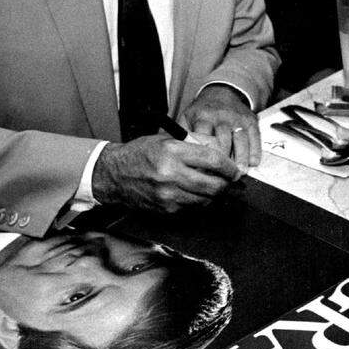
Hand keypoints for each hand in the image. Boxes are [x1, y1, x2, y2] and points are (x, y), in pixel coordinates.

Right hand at [91, 136, 242, 212]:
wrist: (113, 175)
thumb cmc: (140, 154)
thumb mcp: (166, 140)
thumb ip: (194, 144)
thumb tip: (220, 150)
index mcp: (172, 152)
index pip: (213, 160)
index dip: (229, 167)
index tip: (235, 170)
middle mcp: (171, 174)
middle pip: (213, 185)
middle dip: (228, 185)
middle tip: (232, 182)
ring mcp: (168, 194)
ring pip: (206, 199)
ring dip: (216, 195)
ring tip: (218, 187)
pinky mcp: (166, 209)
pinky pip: (193, 207)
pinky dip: (200, 201)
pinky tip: (199, 194)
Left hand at [180, 84, 260, 169]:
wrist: (221, 92)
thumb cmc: (202, 111)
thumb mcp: (187, 118)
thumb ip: (183, 136)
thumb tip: (179, 158)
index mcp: (203, 117)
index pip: (204, 140)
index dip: (205, 158)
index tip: (204, 172)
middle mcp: (221, 117)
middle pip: (224, 142)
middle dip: (224, 161)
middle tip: (224, 177)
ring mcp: (237, 119)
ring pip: (241, 140)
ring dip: (241, 158)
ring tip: (240, 172)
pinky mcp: (250, 120)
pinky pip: (255, 136)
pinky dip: (255, 150)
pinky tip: (253, 162)